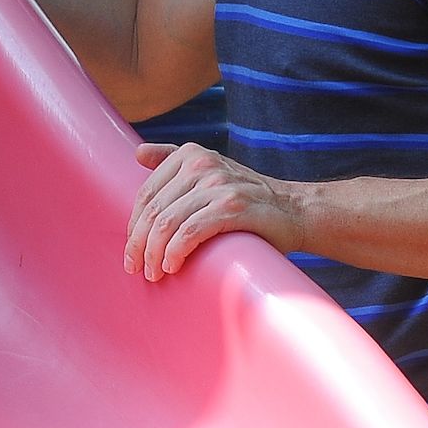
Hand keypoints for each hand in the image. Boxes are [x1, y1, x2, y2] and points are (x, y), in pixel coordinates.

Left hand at [126, 142, 299, 281]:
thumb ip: (175, 160)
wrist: (295, 210)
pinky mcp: (232, 207)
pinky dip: (175, 252)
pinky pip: (190, 232)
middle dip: (138, 243)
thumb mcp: (212, 171)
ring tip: (152, 273)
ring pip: (168, 222)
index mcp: (191, 155)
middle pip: (154, 209)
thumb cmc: (247, 197)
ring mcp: (218, 185)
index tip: (132, 248)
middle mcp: (202, 164)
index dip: (134, 224)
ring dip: (154, 253)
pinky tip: (171, 266)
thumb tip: (137, 154)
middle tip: (134, 267)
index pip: (147, 193)